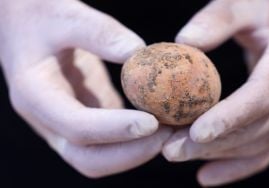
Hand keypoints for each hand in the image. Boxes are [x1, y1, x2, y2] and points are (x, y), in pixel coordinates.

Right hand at [0, 0, 170, 177]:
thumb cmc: (41, 15)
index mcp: (35, 94)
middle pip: (87, 158)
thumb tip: (139, 52)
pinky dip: (134, 138)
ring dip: (136, 151)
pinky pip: (108, 139)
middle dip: (130, 153)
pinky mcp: (82, 116)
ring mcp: (64, 122)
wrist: (26, 23)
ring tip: (171, 131)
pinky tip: (159, 122)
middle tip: (168, 134)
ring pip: (99, 157)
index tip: (153, 123)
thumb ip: (100, 33)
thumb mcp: (66, 14)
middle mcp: (47, 119)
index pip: (76, 126)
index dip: (115, 130)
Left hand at [163, 0, 268, 185]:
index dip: (232, 116)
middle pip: (259, 127)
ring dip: (217, 154)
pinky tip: (204, 176)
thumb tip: (183, 42)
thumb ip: (217, 19)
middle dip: (214, 143)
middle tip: (171, 150)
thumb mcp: (244, 2)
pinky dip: (234, 166)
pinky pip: (263, 152)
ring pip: (259, 144)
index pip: (264, 94)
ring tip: (177, 154)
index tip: (196, 133)